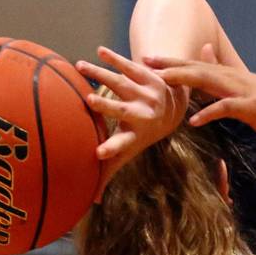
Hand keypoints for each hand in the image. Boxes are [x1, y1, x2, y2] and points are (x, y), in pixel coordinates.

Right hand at [76, 46, 188, 200]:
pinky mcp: (147, 75)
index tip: (98, 153)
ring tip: (80, 65)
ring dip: (101, 74)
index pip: (121, 146)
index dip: (110, 149)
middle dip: (107, 107)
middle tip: (90, 101)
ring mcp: (145, 93)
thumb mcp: (129, 152)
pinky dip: (114, 58)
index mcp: (134, 136)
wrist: (174, 107)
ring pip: (120, 83)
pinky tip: (99, 51)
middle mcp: (141, 114)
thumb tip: (93, 203)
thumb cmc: (141, 134)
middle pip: (121, 110)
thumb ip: (110, 174)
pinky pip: (128, 65)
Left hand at [145, 56, 255, 141]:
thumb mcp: (243, 83)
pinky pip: (226, 109)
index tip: (148, 58)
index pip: (195, 65)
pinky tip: (194, 121)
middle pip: (197, 68)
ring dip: (185, 79)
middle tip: (145, 60)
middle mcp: (232, 78)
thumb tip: (203, 49)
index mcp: (228, 75)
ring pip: (209, 81)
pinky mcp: (251, 107)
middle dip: (171, 64)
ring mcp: (242, 91)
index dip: (171, 61)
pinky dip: (210, 113)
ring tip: (163, 80)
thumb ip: (220, 69)